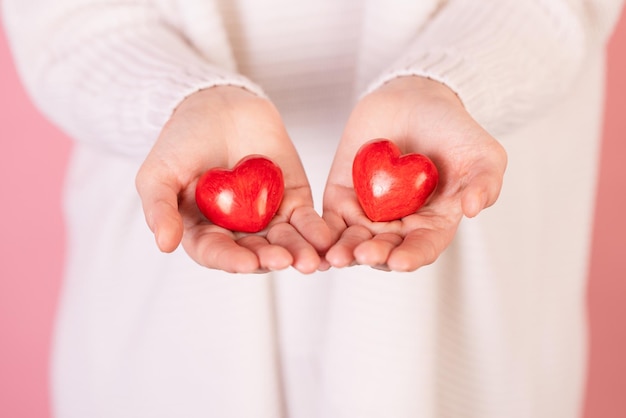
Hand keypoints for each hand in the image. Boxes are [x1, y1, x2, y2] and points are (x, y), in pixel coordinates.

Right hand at [136, 86, 330, 273]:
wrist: (217, 106)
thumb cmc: (180, 141)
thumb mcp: (158, 173)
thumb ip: (160, 208)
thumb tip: (164, 244)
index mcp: (204, 233)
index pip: (218, 253)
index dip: (232, 260)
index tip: (247, 263)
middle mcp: (237, 232)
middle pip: (256, 253)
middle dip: (271, 259)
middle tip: (286, 262)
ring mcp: (267, 218)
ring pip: (285, 241)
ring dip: (298, 252)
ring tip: (310, 260)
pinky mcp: (293, 200)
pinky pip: (307, 220)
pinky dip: (316, 230)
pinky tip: (326, 239)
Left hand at [323, 76, 506, 270]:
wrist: (414, 100)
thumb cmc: (453, 130)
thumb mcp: (483, 154)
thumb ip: (485, 181)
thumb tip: (474, 209)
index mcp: (433, 224)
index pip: (422, 247)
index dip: (412, 257)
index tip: (401, 261)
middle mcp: (399, 226)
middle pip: (385, 249)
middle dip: (374, 256)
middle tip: (364, 255)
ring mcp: (368, 213)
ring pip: (354, 241)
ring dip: (346, 251)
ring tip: (338, 255)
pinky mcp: (341, 198)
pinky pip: (329, 220)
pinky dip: (322, 233)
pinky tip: (317, 241)